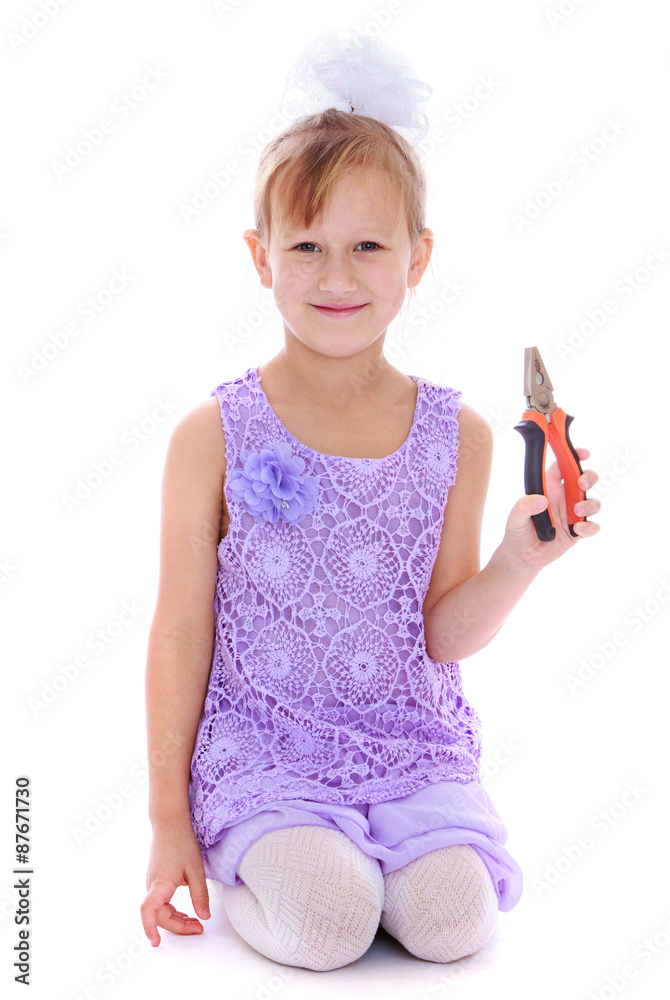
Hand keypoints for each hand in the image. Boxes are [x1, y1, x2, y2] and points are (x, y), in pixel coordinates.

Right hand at [140, 820, 210, 946]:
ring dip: (176, 919)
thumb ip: (200, 895)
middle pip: (159, 915)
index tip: (156, 943)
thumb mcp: (196, 869)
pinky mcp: (156, 881)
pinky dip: (172, 911)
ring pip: (160, 910)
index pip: (149, 911)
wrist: (169, 823)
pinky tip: (185, 912)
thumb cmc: (182, 842)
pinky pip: (161, 903)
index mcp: (160, 883)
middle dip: (178, 926)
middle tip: (199, 929)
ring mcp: (152, 883)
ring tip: (195, 922)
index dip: (150, 929)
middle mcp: (152, 886)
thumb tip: (204, 917)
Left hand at [500, 447, 600, 572]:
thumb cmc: (517, 531)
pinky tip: (577, 530)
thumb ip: (524, 506)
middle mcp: (563, 498)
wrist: (522, 557)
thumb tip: (542, 501)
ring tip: (576, 511)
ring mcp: (572, 514)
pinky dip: (589, 527)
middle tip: (581, 484)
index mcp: (549, 487)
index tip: (583, 454)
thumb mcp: (515, 517)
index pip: (563, 466)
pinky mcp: (577, 531)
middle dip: (589, 477)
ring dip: (589, 504)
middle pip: (585, 480)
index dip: (574, 456)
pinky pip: (592, 526)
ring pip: (593, 502)